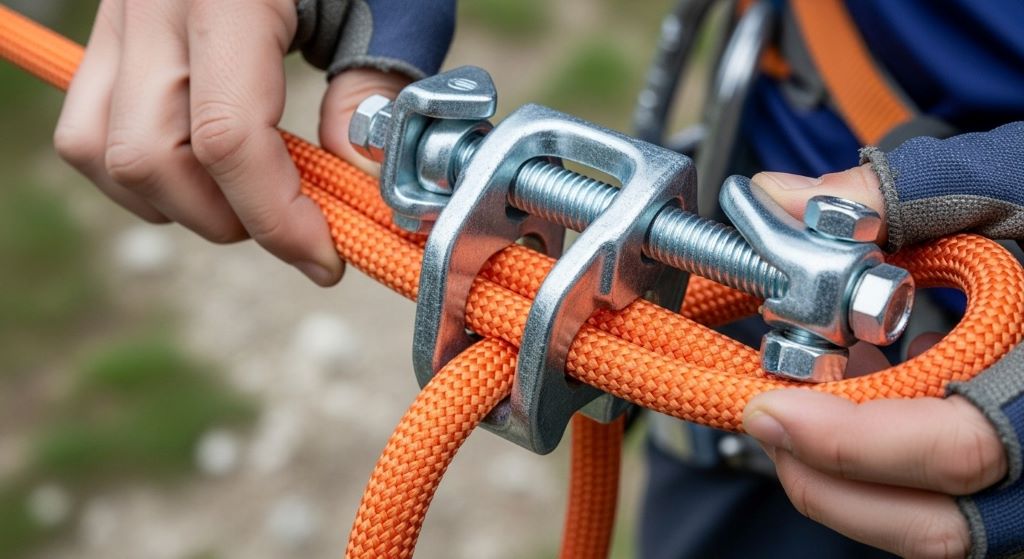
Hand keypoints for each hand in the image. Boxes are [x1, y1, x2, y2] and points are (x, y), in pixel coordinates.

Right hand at [54, 0, 406, 285]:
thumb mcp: (394, 1)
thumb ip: (376, 86)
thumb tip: (353, 177)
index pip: (229, 137)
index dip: (279, 219)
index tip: (326, 258)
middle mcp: (152, 3)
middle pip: (148, 158)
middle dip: (226, 219)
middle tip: (294, 230)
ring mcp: (117, 14)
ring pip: (98, 150)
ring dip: (175, 203)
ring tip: (246, 202)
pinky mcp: (110, 29)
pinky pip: (88, 124)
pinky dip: (140, 170)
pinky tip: (203, 171)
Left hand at [743, 168, 1007, 557]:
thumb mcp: (1016, 188)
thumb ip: (903, 197)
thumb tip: (778, 201)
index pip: (962, 449)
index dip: (850, 441)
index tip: (771, 405)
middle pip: (934, 526)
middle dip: (824, 478)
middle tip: (764, 415)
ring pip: (933, 532)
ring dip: (842, 484)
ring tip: (795, 412)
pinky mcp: (1022, 485)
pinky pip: (944, 511)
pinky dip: (878, 475)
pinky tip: (852, 409)